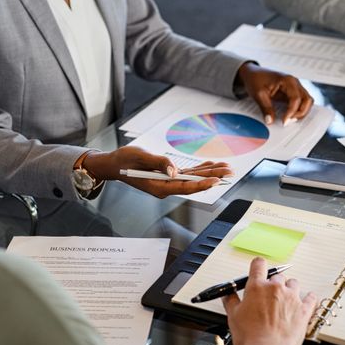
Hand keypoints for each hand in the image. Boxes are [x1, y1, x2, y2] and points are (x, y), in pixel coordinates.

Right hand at [83, 146, 232, 197]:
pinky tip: (210, 165)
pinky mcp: (168, 176)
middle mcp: (165, 187)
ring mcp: (167, 182)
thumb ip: (158, 163)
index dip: (201, 184)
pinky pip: (187, 174)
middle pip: (193, 183)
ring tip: (226, 168)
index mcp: (158, 187)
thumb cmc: (124, 160)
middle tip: (229, 172)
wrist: (115, 164)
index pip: (185, 187)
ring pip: (192, 178)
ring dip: (209, 172)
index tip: (216, 180)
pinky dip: (199, 169)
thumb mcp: (140, 157)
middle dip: (212, 177)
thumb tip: (174, 170)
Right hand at [223, 257, 317, 344]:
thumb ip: (231, 301)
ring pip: (294, 284)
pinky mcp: (304, 310)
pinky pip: (311, 298)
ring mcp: (292, 298)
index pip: (259, 265)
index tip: (258, 269)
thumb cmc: (251, 337)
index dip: (258, 266)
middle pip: (277, 276)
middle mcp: (276, 288)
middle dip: (273, 284)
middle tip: (268, 296)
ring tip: (285, 301)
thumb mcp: (233, 317)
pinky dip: (309, 298)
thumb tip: (228, 295)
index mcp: (257, 287)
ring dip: (290, 289)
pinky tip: (308, 299)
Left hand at [236, 63, 313, 125]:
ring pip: (307, 101)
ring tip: (289, 119)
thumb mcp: (258, 94)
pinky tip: (288, 115)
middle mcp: (294, 83)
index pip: (296, 98)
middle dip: (301, 113)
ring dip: (301, 112)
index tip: (284, 122)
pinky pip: (300, 102)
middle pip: (307, 100)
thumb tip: (271, 121)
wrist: (252, 73)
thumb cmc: (255, 79)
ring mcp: (295, 87)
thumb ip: (266, 108)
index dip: (292, 112)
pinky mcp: (292, 92)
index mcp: (287, 80)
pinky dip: (297, 110)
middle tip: (288, 121)